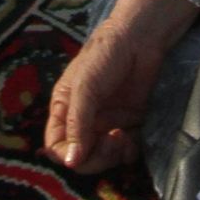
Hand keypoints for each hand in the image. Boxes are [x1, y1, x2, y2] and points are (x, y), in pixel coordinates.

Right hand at [44, 0, 199, 171]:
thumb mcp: (85, 86)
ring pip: (104, 157)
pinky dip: (129, 151)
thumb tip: (70, 162)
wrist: (142, 38)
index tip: (84, 154)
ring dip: (114, 156)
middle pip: (82, 157)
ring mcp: (108, 122)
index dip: (68, 156)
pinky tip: (134, 138)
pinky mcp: (130, 122)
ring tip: (125, 137)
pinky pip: (126, 149)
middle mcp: (84, 120)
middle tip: (113, 141)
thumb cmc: (106, 54)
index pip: (57, 146)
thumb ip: (77, 123)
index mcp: (65, 109)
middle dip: (96, 158)